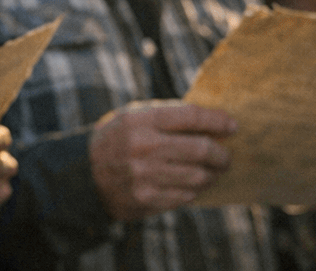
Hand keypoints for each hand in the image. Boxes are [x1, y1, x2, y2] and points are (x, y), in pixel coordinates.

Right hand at [89, 101, 234, 220]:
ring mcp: (145, 174)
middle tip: (226, 156)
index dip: (216, 121)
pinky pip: (186, 195)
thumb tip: (211, 121)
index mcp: (140, 120)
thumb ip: (166, 117)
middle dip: (221, 154)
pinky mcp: (147, 198)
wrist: (84, 173)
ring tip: (211, 171)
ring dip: (211, 174)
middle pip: (201, 149)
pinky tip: (191, 184)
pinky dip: (194, 190)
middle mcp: (143, 146)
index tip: (232, 125)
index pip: (190, 116)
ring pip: (198, 176)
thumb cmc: (117, 140)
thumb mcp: (132, 117)